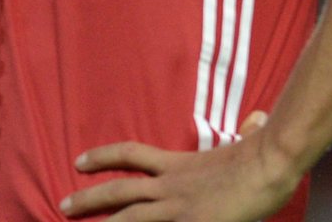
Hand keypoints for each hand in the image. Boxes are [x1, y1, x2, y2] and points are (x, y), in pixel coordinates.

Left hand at [58, 112, 298, 220]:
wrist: (269, 163)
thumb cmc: (262, 153)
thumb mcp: (244, 141)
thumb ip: (245, 133)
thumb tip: (258, 119)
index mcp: (178, 164)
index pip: (130, 154)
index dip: (102, 156)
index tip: (79, 161)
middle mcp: (171, 184)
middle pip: (120, 189)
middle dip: (89, 198)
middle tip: (63, 205)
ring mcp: (180, 207)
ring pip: (130, 217)